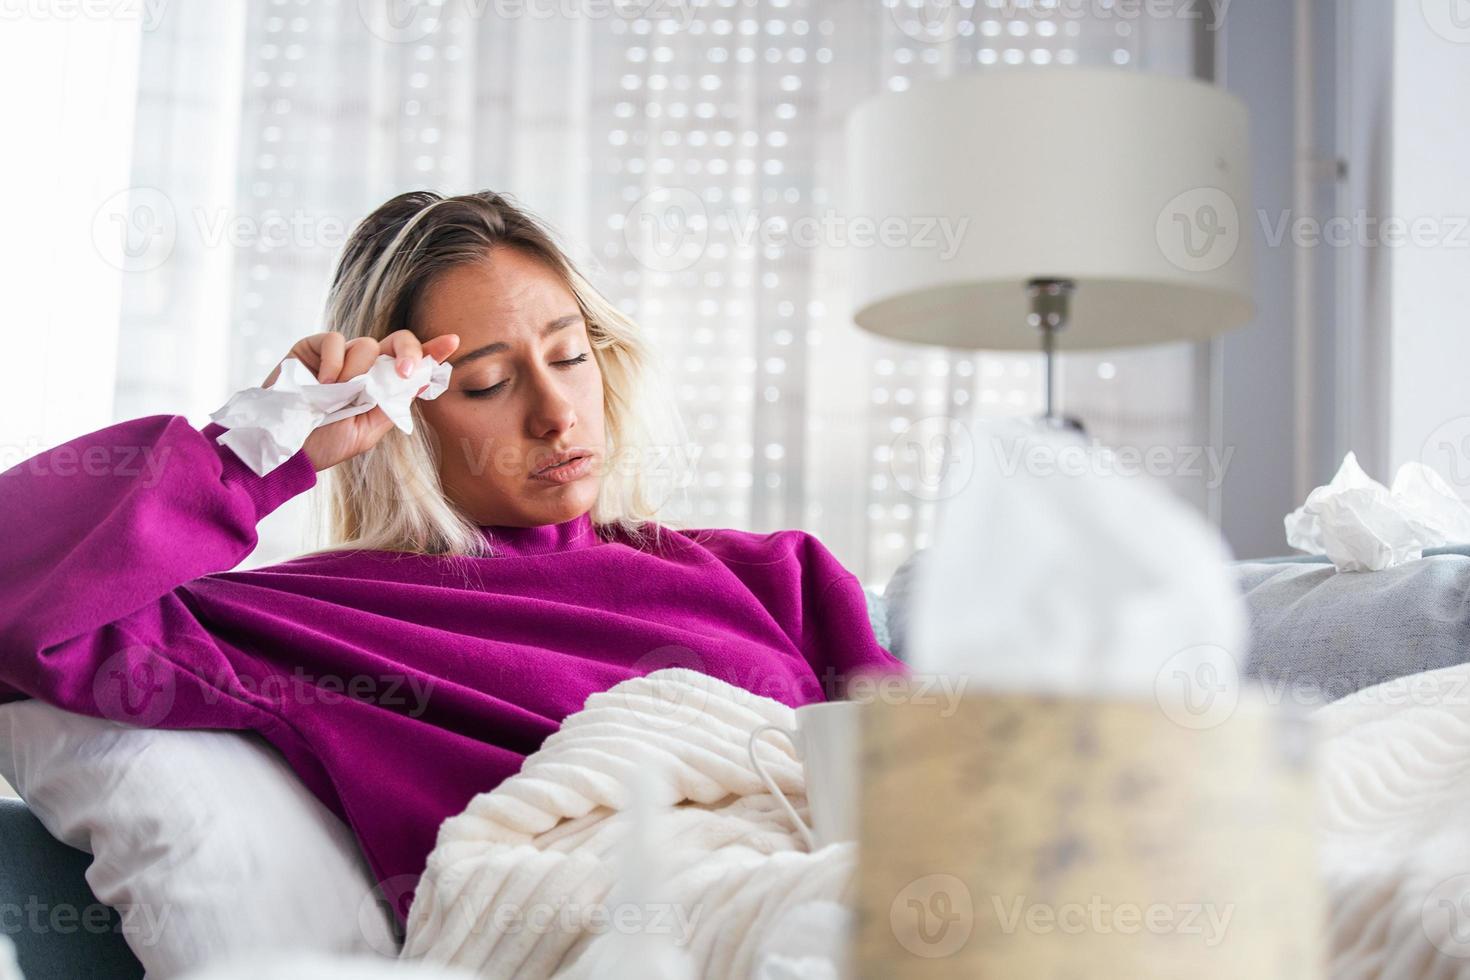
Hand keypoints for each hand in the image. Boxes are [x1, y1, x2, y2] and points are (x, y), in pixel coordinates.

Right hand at [261, 330, 460, 472]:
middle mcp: (365, 367)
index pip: (411, 364)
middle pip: (397, 342)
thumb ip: (392, 402)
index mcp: (382, 386)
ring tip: (337, 395)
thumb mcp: (368, 429)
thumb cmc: (326, 443)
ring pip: (367, 345)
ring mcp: (340, 356)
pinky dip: (334, 361)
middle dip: (408, 352)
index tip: (452, 342)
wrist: (288, 448)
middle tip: (404, 372)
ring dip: (357, 372)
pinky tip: (324, 383)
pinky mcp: (314, 347)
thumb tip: (423, 378)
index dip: (432, 351)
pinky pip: (336, 340)